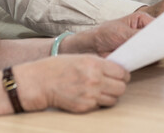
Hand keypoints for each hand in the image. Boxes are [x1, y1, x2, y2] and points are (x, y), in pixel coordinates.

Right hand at [15, 55, 129, 112]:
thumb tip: (115, 68)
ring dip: (111, 95)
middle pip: (121, 87)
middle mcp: (95, 80)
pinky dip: (99, 102)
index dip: (123, 74)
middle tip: (113, 84)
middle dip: (119, 85)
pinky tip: (91, 96)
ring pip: (114, 99)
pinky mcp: (85, 107)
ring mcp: (90, 95)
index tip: (120, 75)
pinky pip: (101, 106)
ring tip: (102, 90)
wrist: (40, 83)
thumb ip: (99, 63)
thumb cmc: (58, 67)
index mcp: (94, 64)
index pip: (122, 72)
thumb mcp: (81, 57)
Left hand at [63, 11, 153, 56]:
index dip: (162, 31)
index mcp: (141, 20)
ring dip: (153, 53)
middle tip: (160, 48)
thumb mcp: (122, 32)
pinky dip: (147, 61)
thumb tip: (152, 40)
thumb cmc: (104, 33)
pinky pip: (147, 59)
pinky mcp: (138, 55)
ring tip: (152, 55)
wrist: (93, 46)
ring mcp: (141, 44)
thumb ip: (137, 36)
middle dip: (159, 43)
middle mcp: (143, 31)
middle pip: (157, 37)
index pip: (157, 25)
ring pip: (153, 49)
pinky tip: (146, 61)